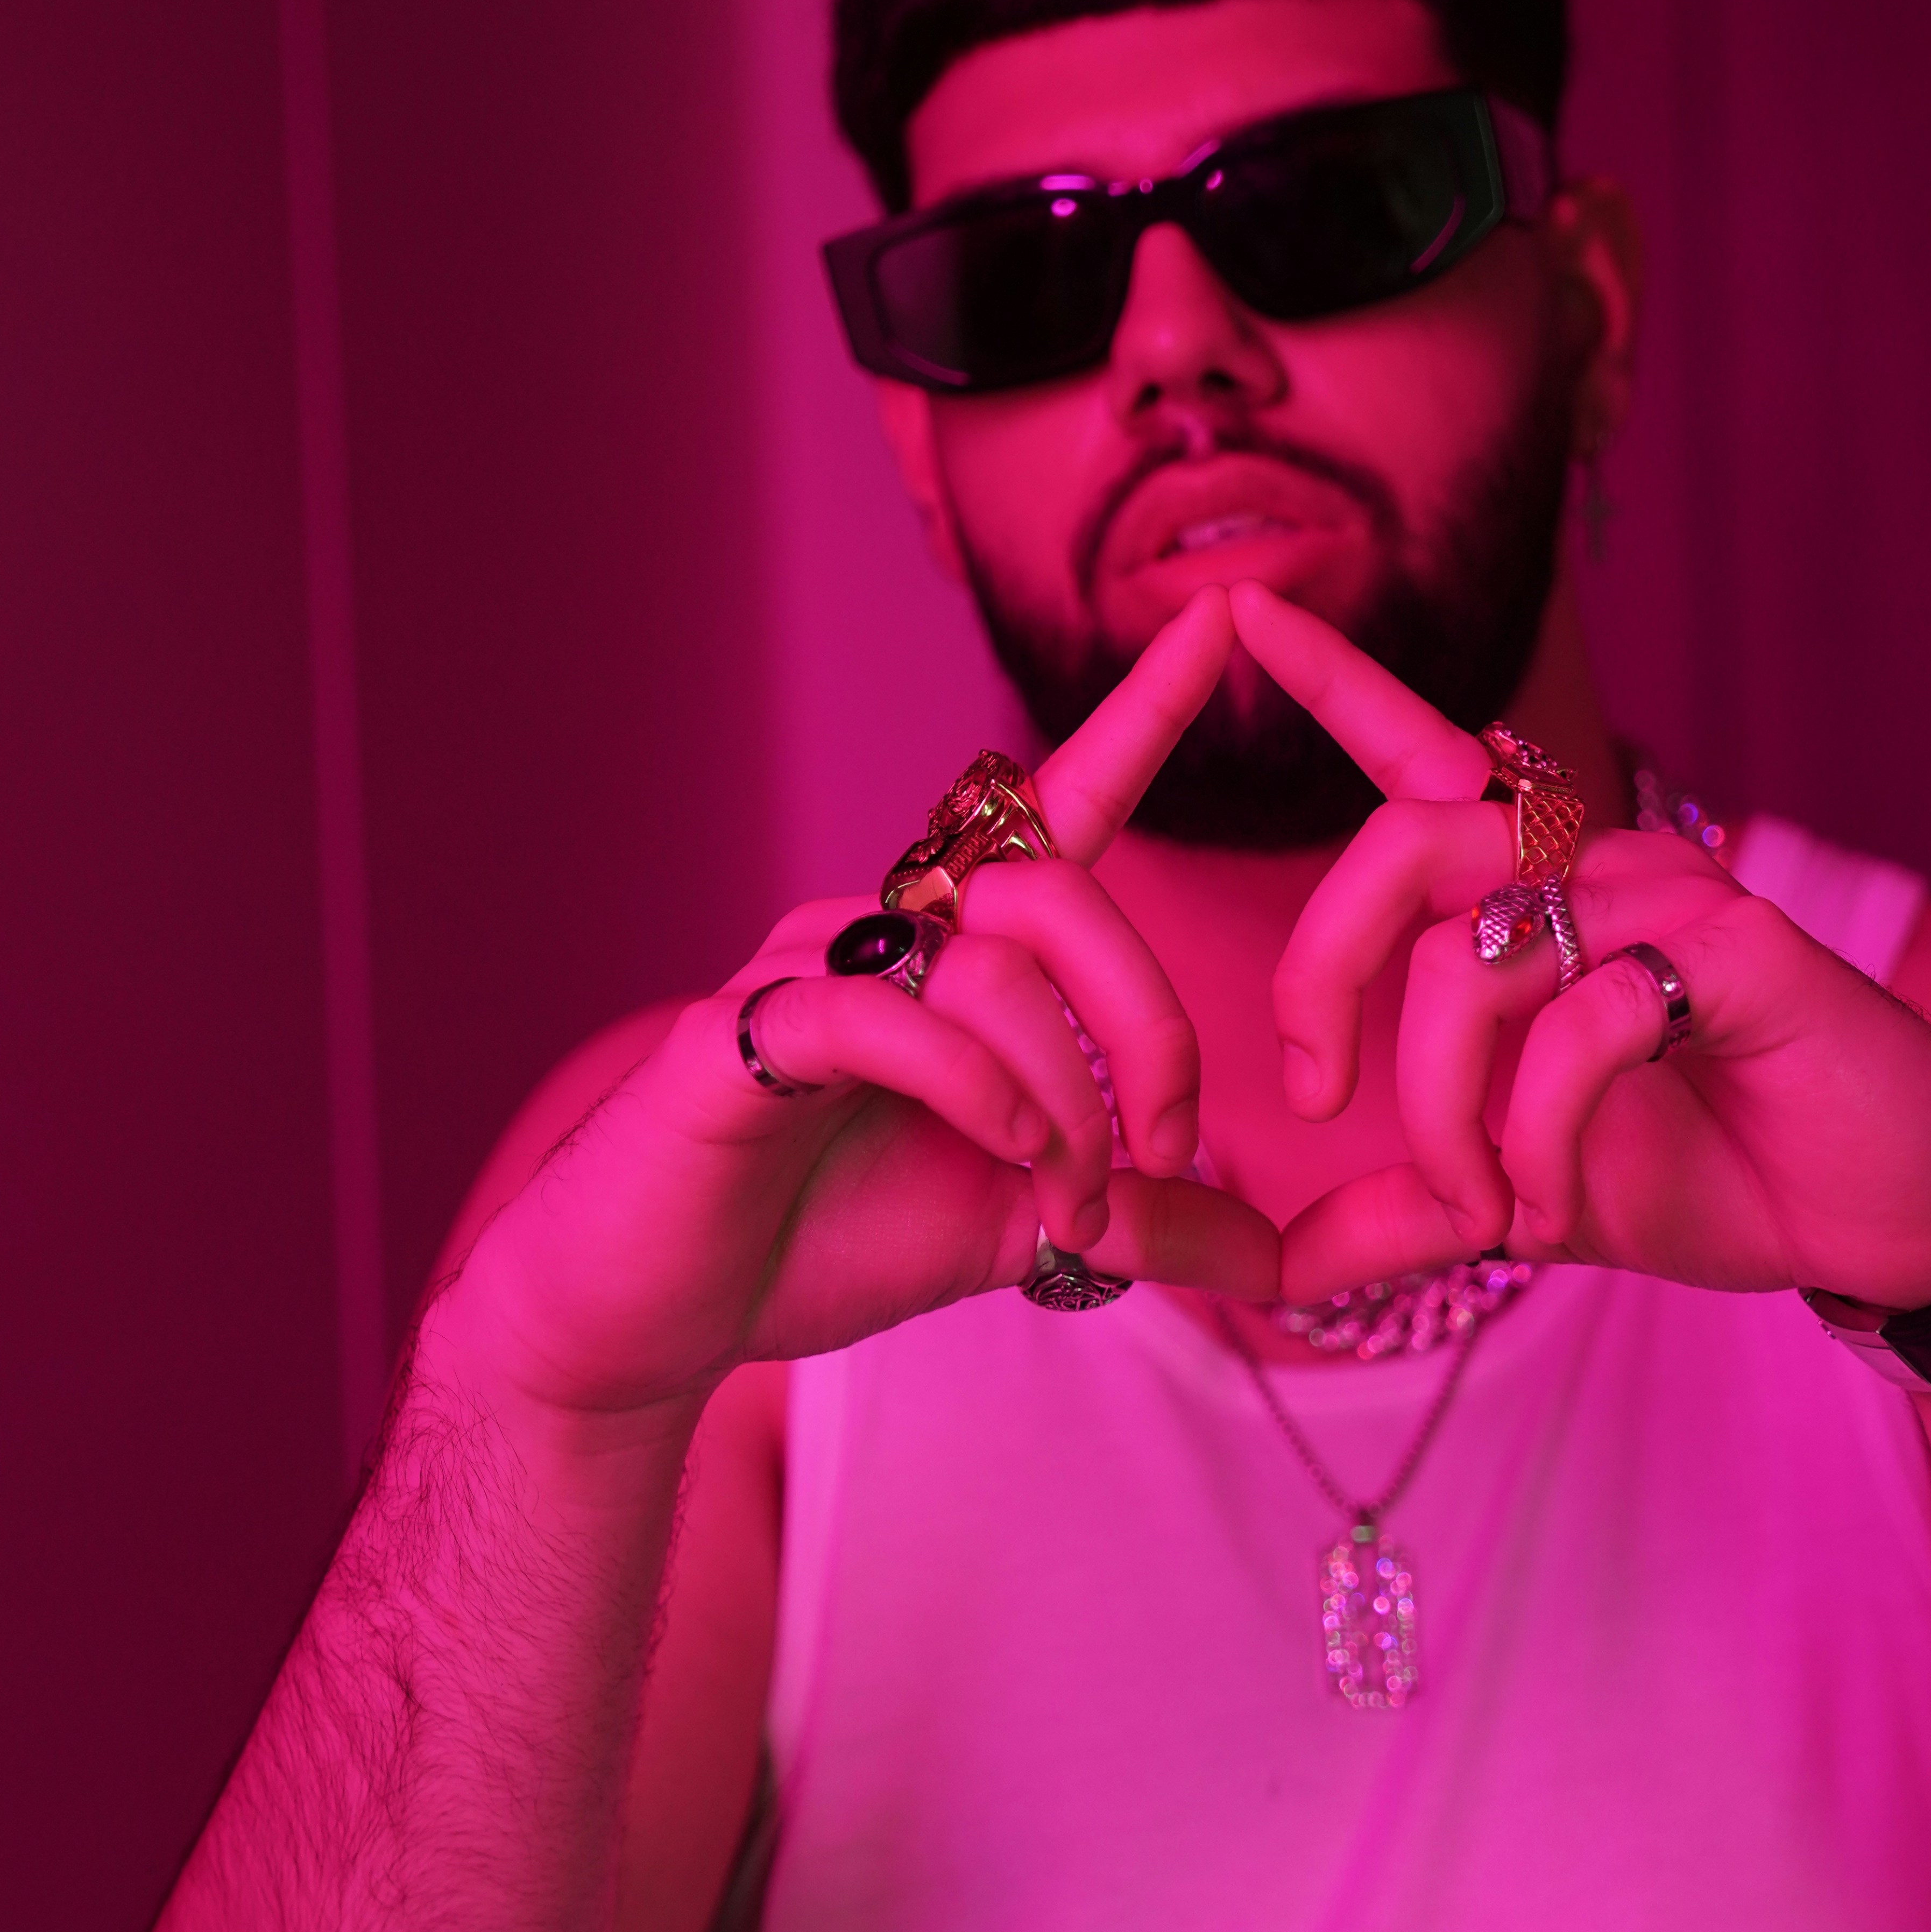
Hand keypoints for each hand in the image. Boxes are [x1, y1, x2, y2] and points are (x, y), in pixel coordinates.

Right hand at [437, 593, 1280, 1424]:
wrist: (654, 1314)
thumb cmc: (816, 1242)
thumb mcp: (1015, 1232)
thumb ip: (1142, 1223)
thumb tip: (1277, 1252)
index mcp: (950, 953)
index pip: (1062, 806)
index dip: (1144, 714)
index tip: (1232, 617)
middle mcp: (883, 930)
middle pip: (1059, 894)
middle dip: (1149, 1025)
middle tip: (1166, 1149)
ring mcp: (806, 971)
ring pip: (991, 967)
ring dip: (1065, 1096)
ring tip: (1066, 1205)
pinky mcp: (742, 1035)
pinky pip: (888, 1022)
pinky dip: (974, 1089)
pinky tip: (1003, 1154)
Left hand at [1228, 587, 1930, 1311]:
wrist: (1888, 1220)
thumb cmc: (1722, 1174)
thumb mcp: (1525, 1204)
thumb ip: (1402, 1218)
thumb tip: (1268, 1269)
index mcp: (1540, 894)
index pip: (1417, 757)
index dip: (1334, 679)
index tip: (1236, 607)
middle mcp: (1596, 865)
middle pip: (1400, 841)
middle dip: (1321, 973)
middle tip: (1318, 1100)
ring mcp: (1670, 895)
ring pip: (1472, 954)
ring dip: (1444, 1110)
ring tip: (1488, 1209)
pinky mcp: (1733, 953)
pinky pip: (1578, 1024)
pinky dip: (1537, 1141)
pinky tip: (1554, 1210)